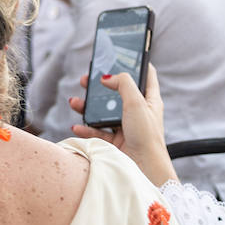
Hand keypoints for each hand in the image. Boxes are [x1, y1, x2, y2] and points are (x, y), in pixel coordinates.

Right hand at [69, 64, 177, 186]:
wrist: (144, 170)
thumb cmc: (147, 136)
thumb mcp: (137, 102)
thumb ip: (123, 83)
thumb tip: (108, 77)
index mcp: (150, 100)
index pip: (146, 75)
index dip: (136, 63)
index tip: (123, 54)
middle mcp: (138, 112)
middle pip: (117, 93)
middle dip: (100, 86)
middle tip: (87, 80)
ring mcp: (126, 127)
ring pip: (103, 112)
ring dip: (87, 107)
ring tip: (74, 103)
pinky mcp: (116, 143)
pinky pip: (97, 132)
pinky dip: (86, 129)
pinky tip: (77, 127)